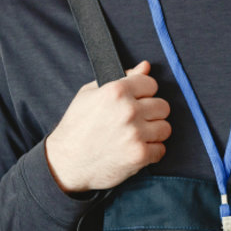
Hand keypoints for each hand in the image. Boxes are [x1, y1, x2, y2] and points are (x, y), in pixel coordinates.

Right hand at [45, 61, 171, 192]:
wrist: (65, 163)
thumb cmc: (76, 127)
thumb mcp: (90, 94)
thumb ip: (122, 78)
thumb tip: (145, 66)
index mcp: (116, 91)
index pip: (151, 84)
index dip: (144, 93)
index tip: (137, 101)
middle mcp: (128, 110)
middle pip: (162, 106)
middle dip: (151, 113)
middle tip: (136, 121)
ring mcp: (135, 133)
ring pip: (165, 128)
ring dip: (153, 133)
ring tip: (136, 136)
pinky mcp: (139, 155)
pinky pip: (161, 149)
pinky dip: (151, 152)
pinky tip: (135, 150)